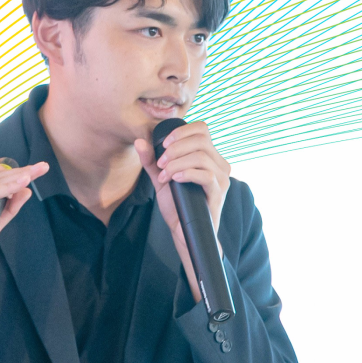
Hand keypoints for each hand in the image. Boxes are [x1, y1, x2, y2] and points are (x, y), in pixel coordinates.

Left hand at [134, 122, 229, 301]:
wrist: (185, 233)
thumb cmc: (177, 205)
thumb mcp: (161, 179)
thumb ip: (151, 161)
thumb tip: (139, 141)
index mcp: (209, 157)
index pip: (202, 129)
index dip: (181, 131)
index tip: (163, 144)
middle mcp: (219, 165)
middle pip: (201, 140)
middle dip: (175, 148)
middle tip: (160, 163)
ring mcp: (221, 179)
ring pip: (201, 157)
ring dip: (177, 162)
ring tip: (164, 175)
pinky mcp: (218, 193)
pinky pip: (206, 175)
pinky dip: (187, 173)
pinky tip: (175, 179)